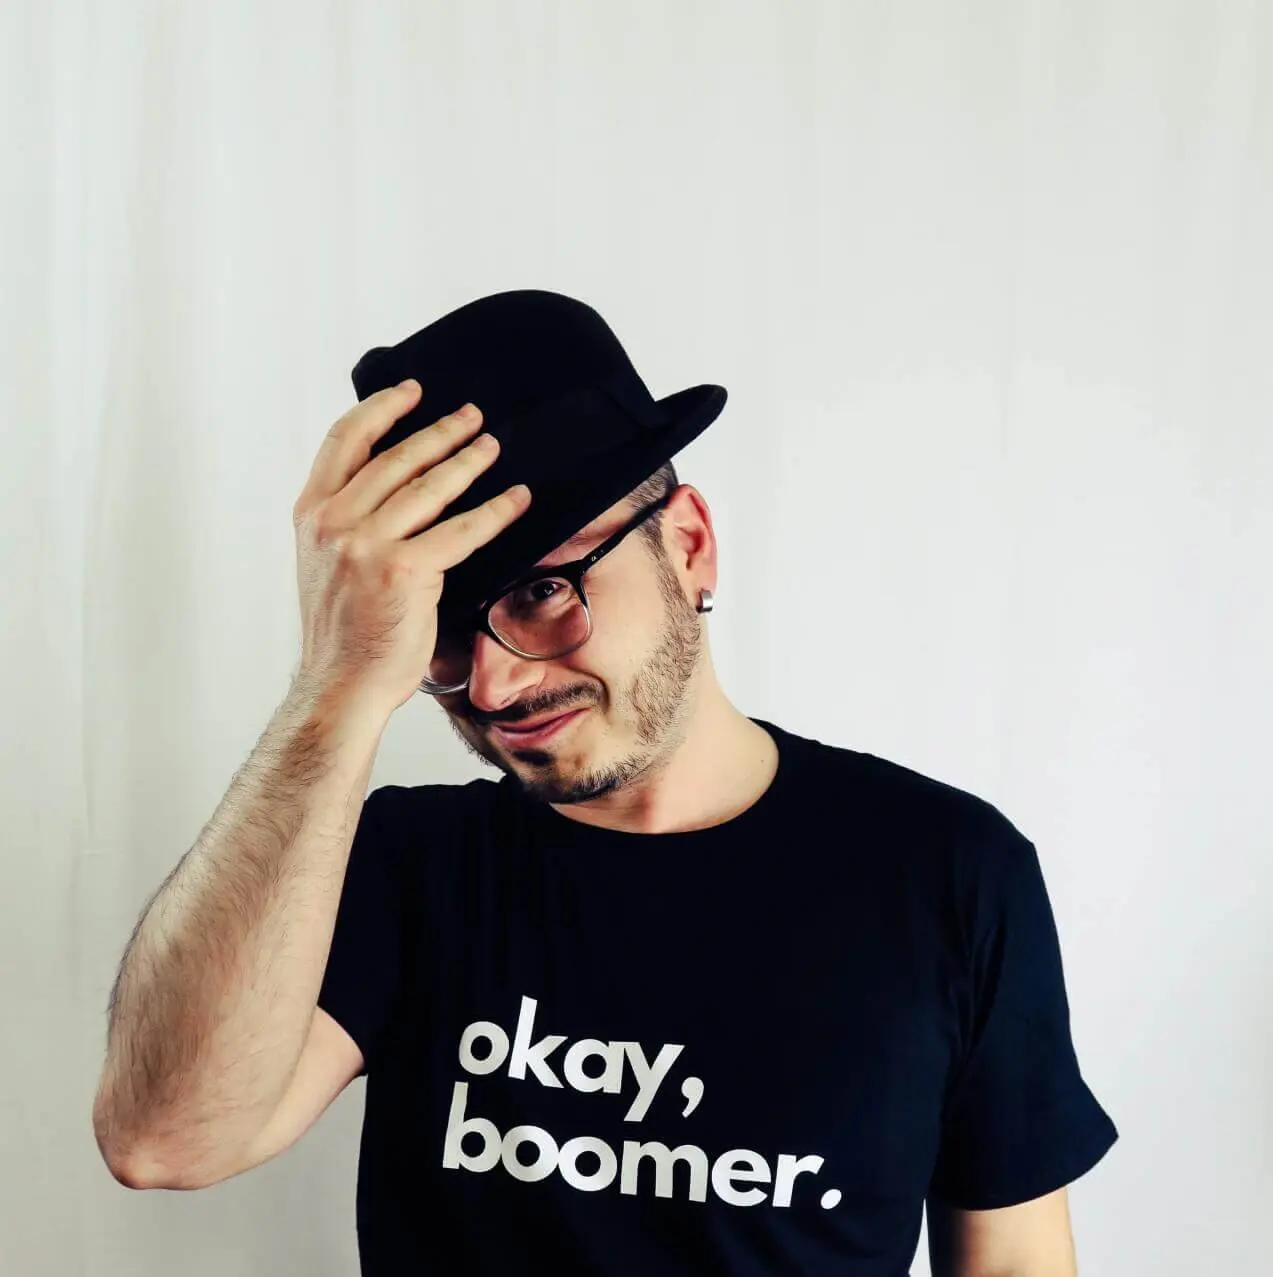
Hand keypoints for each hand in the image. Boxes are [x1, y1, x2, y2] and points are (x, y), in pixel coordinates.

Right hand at [290, 380, 529, 714]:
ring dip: (469, 461)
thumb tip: (395, 488)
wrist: (340, 684)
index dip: (381, 408)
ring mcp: (367, 544)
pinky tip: (516, 498)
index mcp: (311, 514)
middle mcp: (334, 522)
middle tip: (473, 417)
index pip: (344, 440)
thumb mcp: (329, 562)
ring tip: (493, 447)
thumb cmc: (344, 631)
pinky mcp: (404, 570)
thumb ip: (351, 521)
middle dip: (440, 432)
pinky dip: (494, 511)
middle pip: (396, 457)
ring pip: (430, 487)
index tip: (412, 391)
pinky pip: (461, 530)